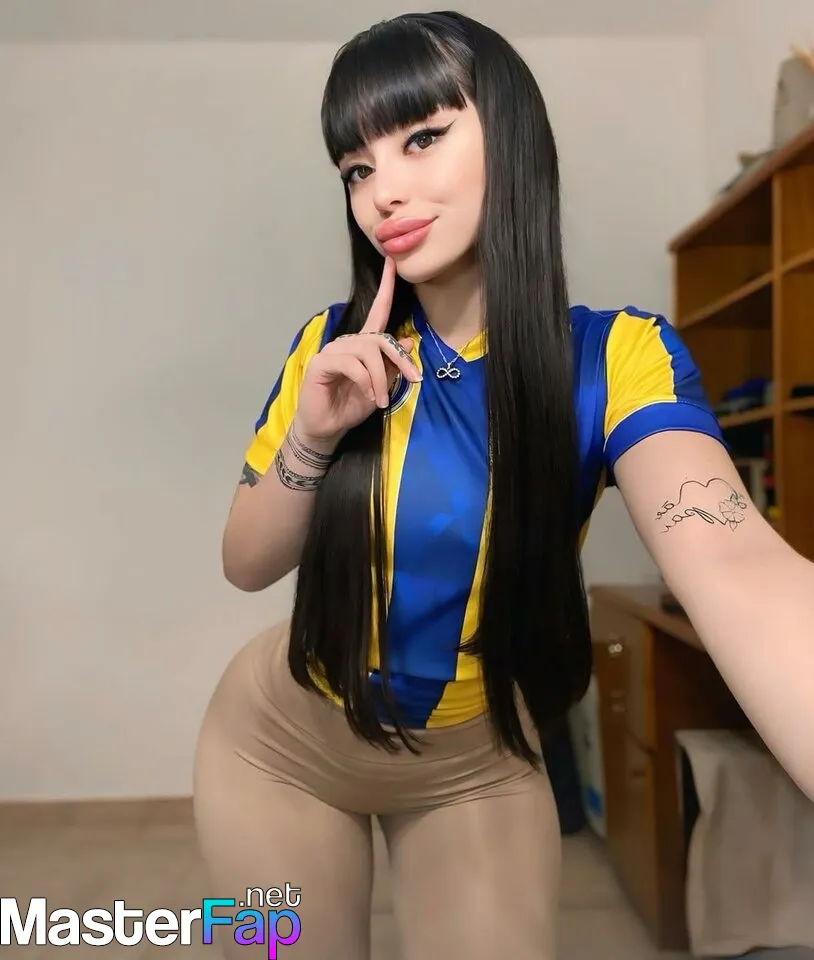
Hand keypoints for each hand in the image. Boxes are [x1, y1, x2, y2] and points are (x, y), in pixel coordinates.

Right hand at [293, 257, 420, 445]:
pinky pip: (351, 364)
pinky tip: (369, 396)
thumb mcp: (381, 387)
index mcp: (363, 346)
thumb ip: (392, 366)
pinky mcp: (322, 363)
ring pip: (367, 351)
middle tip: (413, 380)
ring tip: (382, 400)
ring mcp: (333, 351)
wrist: (327, 428)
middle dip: (400, 359)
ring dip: (380, 378)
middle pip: (379, 338)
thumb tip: (405, 340)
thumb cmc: (351, 407)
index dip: (385, 288)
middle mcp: (348, 343)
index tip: (392, 262)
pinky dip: (365, 381)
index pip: (377, 311)